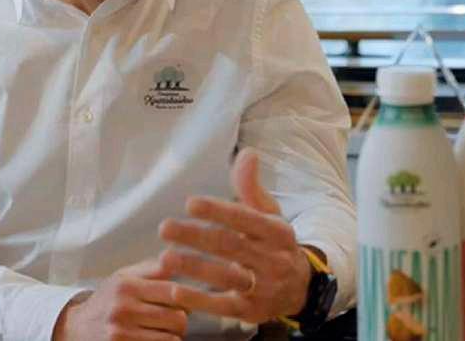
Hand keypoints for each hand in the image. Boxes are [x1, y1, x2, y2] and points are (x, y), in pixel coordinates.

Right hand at [52, 258, 187, 340]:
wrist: (77, 327)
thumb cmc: (108, 300)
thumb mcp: (123, 277)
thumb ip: (151, 268)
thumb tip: (175, 256)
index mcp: (127, 286)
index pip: (173, 291)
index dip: (187, 297)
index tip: (183, 300)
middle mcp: (123, 308)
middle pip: (178, 318)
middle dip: (181, 319)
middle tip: (173, 318)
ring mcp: (122, 332)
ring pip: (172, 338)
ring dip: (173, 335)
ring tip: (161, 330)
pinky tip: (152, 338)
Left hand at [157, 147, 310, 323]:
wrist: (300, 288)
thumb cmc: (273, 243)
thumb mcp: (268, 215)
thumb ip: (251, 187)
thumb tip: (247, 153)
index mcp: (277, 232)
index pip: (246, 219)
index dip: (219, 211)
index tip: (190, 203)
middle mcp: (273, 260)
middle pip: (230, 247)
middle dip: (196, 237)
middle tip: (165, 228)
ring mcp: (263, 288)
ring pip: (225, 277)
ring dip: (194, 268)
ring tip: (164, 258)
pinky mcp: (251, 311)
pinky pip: (223, 306)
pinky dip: (199, 300)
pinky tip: (175, 291)